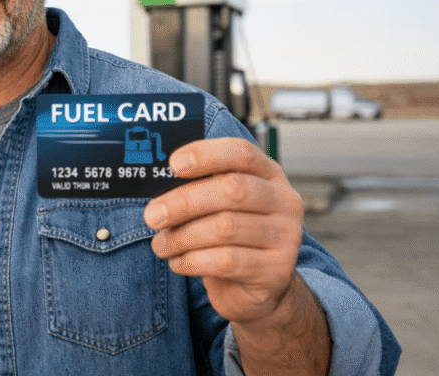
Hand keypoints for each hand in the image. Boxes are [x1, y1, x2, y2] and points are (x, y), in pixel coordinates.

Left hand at [143, 138, 304, 323]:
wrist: (257, 285)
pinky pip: (227, 261)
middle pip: (231, 190)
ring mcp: (286, 236)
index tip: (173, 164)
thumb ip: (199, 187)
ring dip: (182, 236)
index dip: (207, 154)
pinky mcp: (276, 271)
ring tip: (161, 245)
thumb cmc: (229, 235)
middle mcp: (284, 201)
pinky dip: (193, 260)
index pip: (242, 153)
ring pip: (225, 227)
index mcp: (268, 174)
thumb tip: (157, 181)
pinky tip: (178, 262)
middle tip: (152, 216)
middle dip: (183, 202)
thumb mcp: (218, 205)